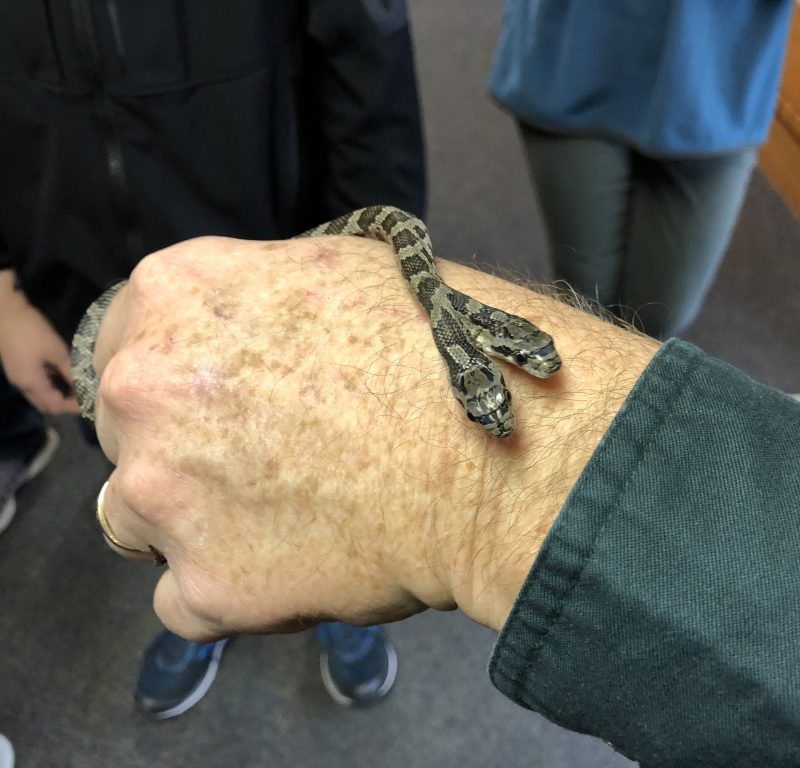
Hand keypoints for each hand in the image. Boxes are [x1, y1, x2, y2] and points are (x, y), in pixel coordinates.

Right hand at [0, 274, 79, 414]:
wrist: (4, 311)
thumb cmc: (31, 331)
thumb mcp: (56, 351)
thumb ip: (69, 370)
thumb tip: (84, 385)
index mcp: (31, 383)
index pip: (55, 405)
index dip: (73, 407)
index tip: (90, 403)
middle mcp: (22, 385)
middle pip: (45, 404)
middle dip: (64, 405)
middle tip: (83, 397)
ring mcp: (18, 376)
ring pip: (39, 395)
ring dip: (56, 395)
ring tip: (76, 388)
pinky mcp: (17, 367)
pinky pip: (35, 384)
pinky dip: (49, 385)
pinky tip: (62, 376)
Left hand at [90, 235, 656, 639]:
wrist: (504, 450)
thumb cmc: (444, 351)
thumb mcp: (343, 271)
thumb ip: (258, 293)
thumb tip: (242, 326)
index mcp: (178, 295)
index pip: (130, 337)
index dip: (182, 370)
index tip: (223, 397)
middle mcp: (144, 387)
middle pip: (127, 427)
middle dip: (182, 442)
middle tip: (269, 456)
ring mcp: (163, 493)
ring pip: (138, 515)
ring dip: (195, 519)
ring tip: (287, 515)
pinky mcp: (204, 585)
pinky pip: (185, 597)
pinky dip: (230, 589)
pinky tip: (294, 564)